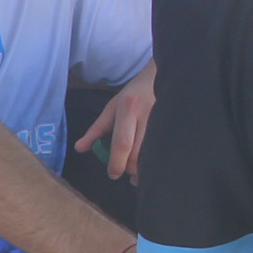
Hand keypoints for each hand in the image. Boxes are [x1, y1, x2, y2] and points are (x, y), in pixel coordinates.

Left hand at [73, 62, 157, 181]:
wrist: (161, 77)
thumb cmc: (133, 95)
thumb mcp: (112, 108)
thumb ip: (96, 130)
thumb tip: (79, 148)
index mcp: (128, 108)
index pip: (122, 143)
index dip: (116, 163)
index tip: (113, 174)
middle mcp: (146, 114)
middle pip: (138, 153)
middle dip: (128, 168)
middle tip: (123, 171)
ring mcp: (163, 120)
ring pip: (152, 155)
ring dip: (142, 170)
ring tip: (135, 175)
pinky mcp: (173, 126)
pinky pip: (163, 152)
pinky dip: (155, 164)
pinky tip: (149, 168)